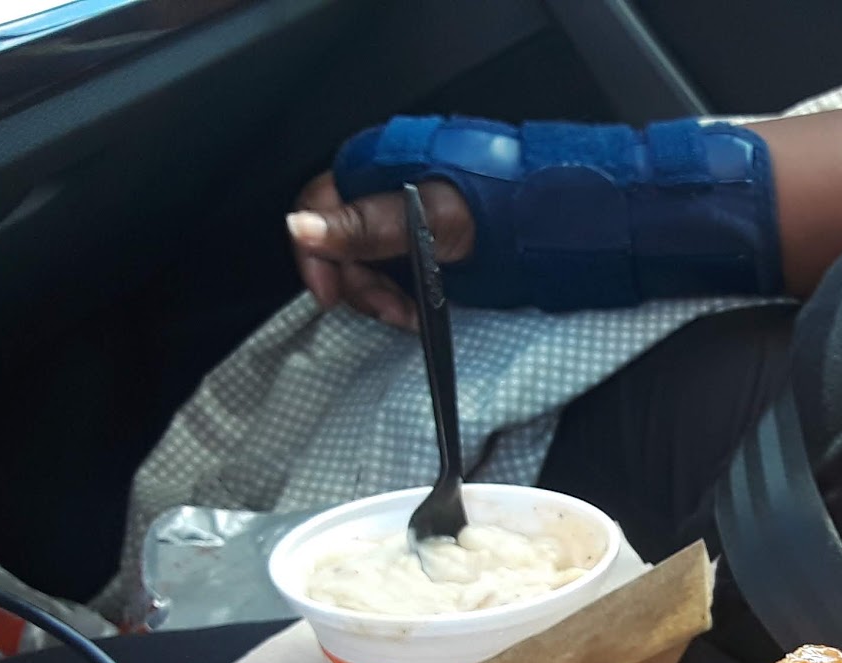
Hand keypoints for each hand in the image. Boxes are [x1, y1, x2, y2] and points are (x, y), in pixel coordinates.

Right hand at [286, 172, 476, 328]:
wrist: (540, 224)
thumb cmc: (491, 207)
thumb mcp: (425, 219)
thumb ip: (363, 226)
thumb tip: (301, 228)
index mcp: (370, 171)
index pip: (316, 210)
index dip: (315, 255)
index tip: (330, 296)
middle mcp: (377, 193)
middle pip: (338, 246)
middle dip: (359, 285)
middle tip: (392, 310)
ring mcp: (396, 221)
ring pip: (362, 266)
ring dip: (380, 296)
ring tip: (411, 313)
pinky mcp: (414, 245)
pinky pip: (388, 275)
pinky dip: (396, 296)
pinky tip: (415, 307)